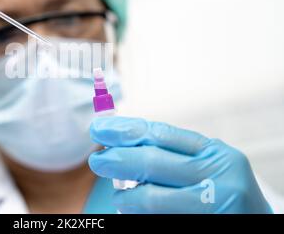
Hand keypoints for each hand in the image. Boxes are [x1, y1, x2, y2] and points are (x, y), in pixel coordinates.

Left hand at [88, 116, 271, 213]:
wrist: (253, 222)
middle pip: (152, 161)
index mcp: (214, 153)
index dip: (125, 129)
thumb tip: (120, 144)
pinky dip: (139, 214)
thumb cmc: (223, 191)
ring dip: (126, 196)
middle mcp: (217, 177)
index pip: (160, 134)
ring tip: (120, 196)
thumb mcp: (205, 163)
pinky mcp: (202, 226)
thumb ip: (172, 153)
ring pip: (151, 197)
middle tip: (98, 160)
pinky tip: (132, 210)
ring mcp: (212, 206)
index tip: (100, 128)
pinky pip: (157, 218)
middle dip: (117, 159)